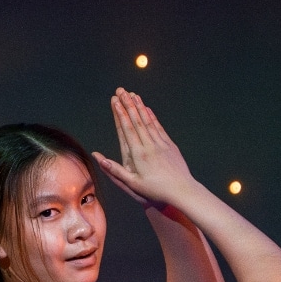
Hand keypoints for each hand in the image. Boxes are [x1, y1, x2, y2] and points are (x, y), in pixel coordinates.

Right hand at [91, 88, 196, 210]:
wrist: (181, 190)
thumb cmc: (155, 190)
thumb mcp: (132, 184)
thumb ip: (115, 170)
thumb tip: (98, 158)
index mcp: (138, 154)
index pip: (127, 129)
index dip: (121, 113)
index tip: (115, 101)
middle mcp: (149, 145)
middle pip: (137, 121)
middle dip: (128, 104)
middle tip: (121, 91)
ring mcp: (161, 143)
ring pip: (148, 121)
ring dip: (139, 106)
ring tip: (132, 94)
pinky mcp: (169, 145)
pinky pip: (158, 127)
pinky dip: (152, 117)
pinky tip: (147, 109)